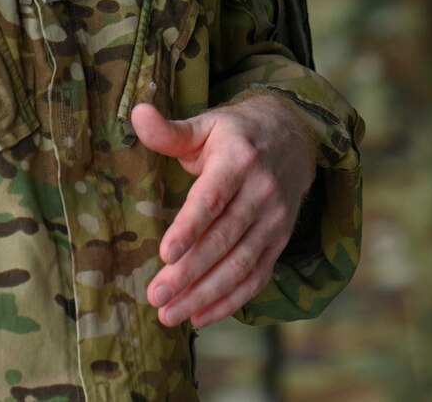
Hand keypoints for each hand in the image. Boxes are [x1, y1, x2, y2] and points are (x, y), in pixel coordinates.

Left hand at [132, 96, 317, 327]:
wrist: (294, 137)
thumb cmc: (235, 134)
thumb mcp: (205, 125)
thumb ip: (170, 131)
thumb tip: (136, 114)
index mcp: (239, 158)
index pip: (214, 198)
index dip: (190, 227)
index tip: (165, 253)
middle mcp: (262, 191)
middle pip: (225, 239)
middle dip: (190, 272)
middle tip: (156, 296)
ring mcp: (275, 219)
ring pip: (240, 264)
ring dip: (205, 294)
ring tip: (170, 314)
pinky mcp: (280, 240)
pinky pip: (257, 277)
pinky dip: (230, 301)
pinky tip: (200, 317)